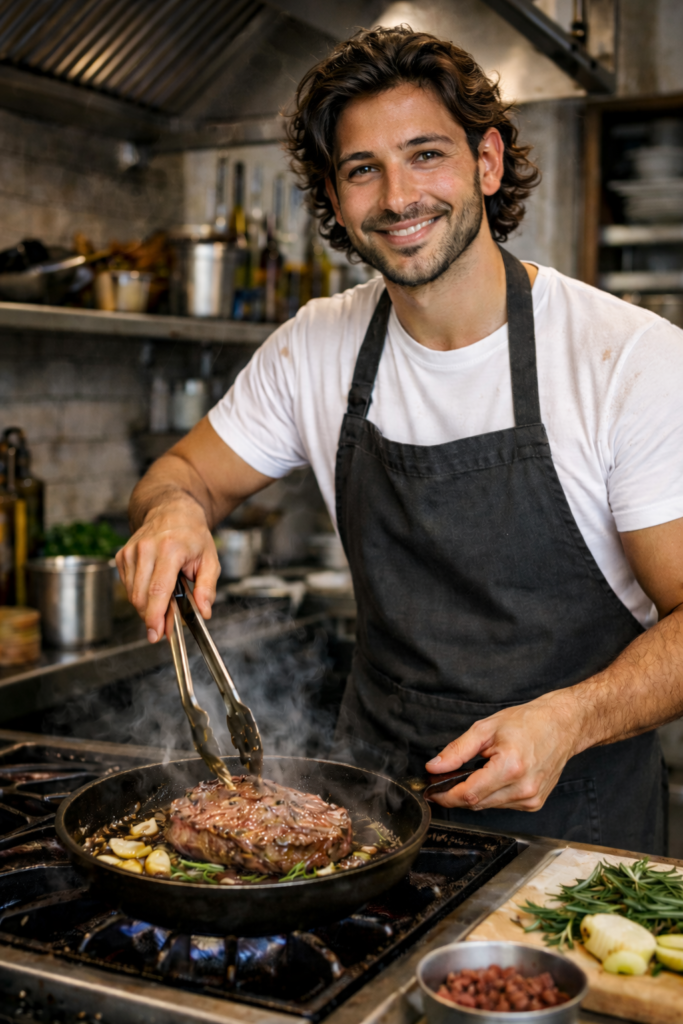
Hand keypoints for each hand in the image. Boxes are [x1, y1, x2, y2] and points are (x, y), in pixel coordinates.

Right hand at [116, 493, 220, 643]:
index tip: (156, 633)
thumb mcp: (210, 559)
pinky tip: (153, 587)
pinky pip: (127, 586)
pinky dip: (139, 594)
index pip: (158, 590)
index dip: (155, 616)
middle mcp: (146, 549)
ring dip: (146, 606)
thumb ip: (207, 587)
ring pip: (132, 594)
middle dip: (152, 617)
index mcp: (170, 549)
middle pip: (141, 596)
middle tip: (165, 626)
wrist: (171, 511)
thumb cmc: (192, 535)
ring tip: (164, 602)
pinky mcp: (122, 555)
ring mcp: (131, 551)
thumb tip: (204, 611)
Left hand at [424, 690, 583, 811]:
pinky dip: (492, 795)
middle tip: (446, 779)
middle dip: (456, 794)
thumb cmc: (527, 722)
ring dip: (476, 794)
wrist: (562, 725)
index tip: (431, 791)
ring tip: (477, 771)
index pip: (469, 795)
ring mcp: (531, 799)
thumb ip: (457, 750)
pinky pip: (503, 805)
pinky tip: (496, 777)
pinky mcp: (535, 803)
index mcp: (510, 768)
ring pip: (488, 806)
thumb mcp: (486, 728)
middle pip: (477, 803)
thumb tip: (434, 767)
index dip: (446, 796)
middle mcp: (523, 788)